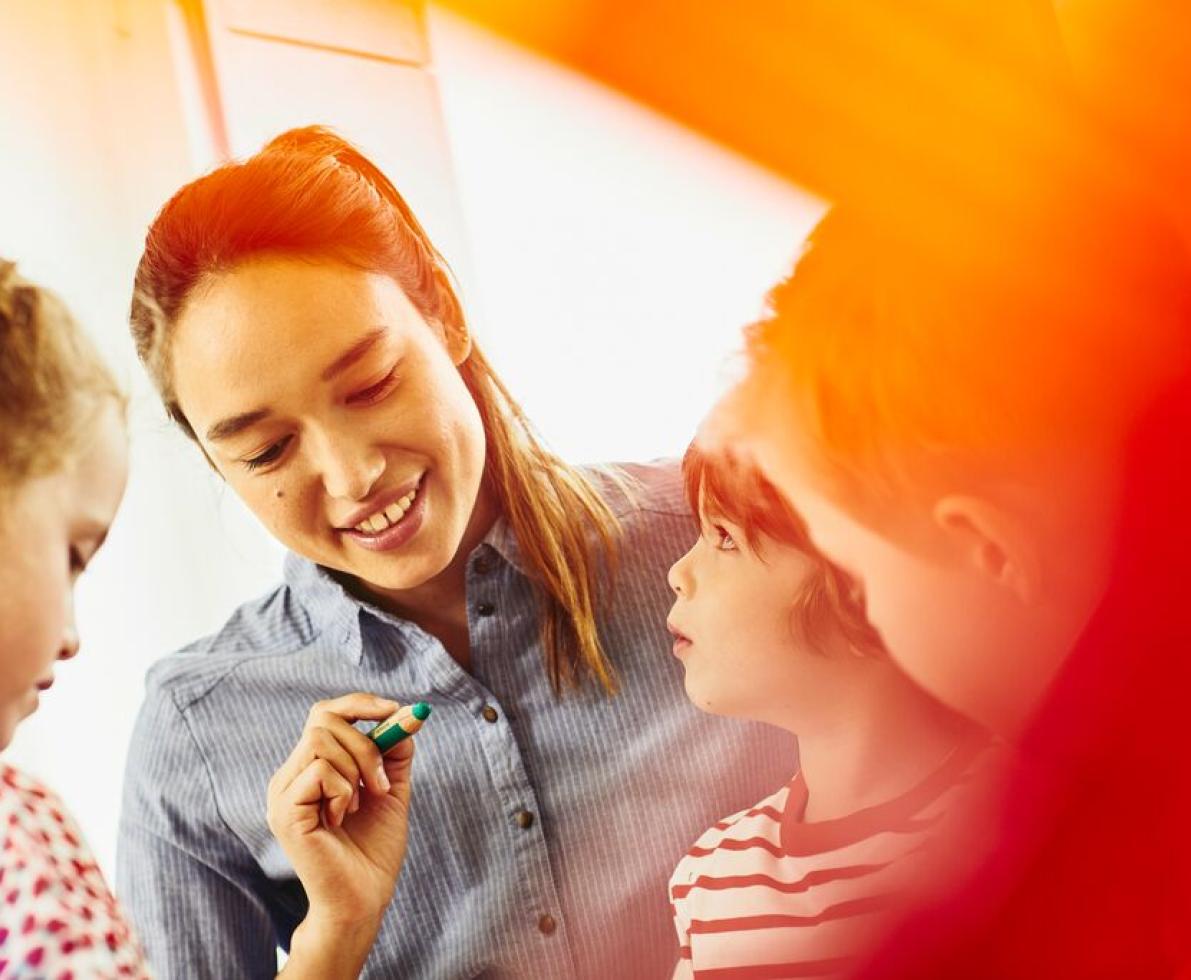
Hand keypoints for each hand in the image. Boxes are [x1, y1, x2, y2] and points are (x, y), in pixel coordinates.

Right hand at [267, 693, 415, 927]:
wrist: (365, 899)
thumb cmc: (374, 849)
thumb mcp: (392, 788)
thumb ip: (394, 751)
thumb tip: (406, 713)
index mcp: (310, 767)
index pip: (324, 713)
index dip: (359, 703)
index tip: (394, 711)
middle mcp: (289, 776)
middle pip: (323, 719)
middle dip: (366, 742)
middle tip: (383, 783)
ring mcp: (282, 794)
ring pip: (320, 740)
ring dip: (356, 767)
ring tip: (363, 803)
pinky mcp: (284, 812)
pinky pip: (318, 771)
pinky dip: (344, 790)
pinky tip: (343, 818)